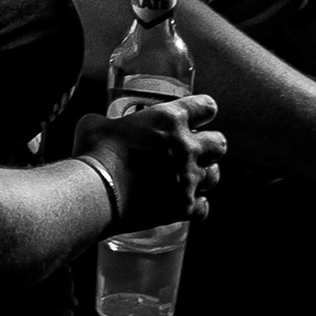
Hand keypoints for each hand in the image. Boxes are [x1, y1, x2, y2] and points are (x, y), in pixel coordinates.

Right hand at [75, 93, 224, 229]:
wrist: (96, 193)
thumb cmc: (96, 155)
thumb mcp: (95, 124)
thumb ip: (106, 121)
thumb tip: (98, 124)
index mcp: (169, 119)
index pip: (206, 107)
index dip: (203, 111)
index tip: (198, 115)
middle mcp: (186, 147)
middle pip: (219, 143)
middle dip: (209, 146)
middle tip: (194, 150)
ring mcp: (187, 179)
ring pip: (215, 176)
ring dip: (203, 175)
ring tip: (188, 178)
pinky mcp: (182, 207)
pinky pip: (203, 208)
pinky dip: (195, 206)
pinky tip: (182, 204)